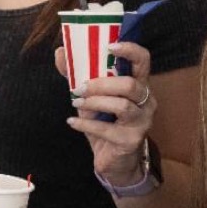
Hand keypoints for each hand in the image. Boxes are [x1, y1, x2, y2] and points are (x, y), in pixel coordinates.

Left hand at [53, 39, 158, 177]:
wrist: (114, 161)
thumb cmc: (106, 123)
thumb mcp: (92, 96)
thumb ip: (78, 74)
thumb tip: (60, 52)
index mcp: (139, 84)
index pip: (143, 60)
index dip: (129, 50)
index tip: (109, 46)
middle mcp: (146, 101)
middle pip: (129, 84)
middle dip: (100, 84)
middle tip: (79, 88)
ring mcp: (142, 121)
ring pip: (122, 105)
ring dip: (94, 102)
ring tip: (76, 104)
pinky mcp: (131, 140)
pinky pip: (107, 129)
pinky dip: (86, 124)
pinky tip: (72, 122)